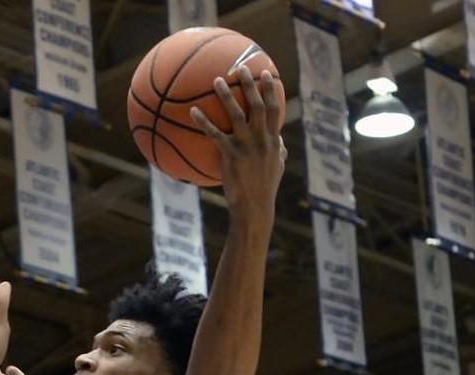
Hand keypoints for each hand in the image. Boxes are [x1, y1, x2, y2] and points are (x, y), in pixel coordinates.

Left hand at [190, 68, 285, 227]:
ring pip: (236, 115)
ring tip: (216, 80)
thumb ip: (279, 151)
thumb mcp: (277, 168)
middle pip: (257, 106)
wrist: (255, 207)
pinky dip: (204, 122)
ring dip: (226, 96)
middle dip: (251, 85)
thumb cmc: (264, 189)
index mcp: (273, 141)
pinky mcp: (231, 156)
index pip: (274, 110)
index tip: (267, 73)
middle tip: (242, 68)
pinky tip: (193, 112)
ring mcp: (246, 147)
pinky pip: (214, 135)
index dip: (271, 91)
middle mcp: (262, 140)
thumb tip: (281, 142)